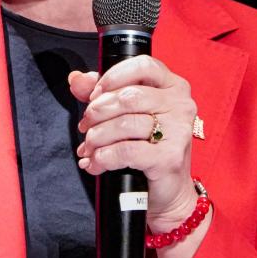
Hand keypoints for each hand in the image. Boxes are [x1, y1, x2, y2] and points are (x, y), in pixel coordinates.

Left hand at [69, 55, 198, 227]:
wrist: (168, 192)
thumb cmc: (148, 147)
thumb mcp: (127, 115)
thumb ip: (103, 93)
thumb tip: (76, 79)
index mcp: (173, 86)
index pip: (143, 65)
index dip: (113, 77)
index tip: (95, 94)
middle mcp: (181, 105)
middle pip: (128, 97)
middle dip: (98, 112)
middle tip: (85, 126)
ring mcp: (178, 131)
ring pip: (124, 124)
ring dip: (96, 137)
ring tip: (88, 147)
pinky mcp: (169, 158)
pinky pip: (125, 151)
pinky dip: (103, 157)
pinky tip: (95, 163)